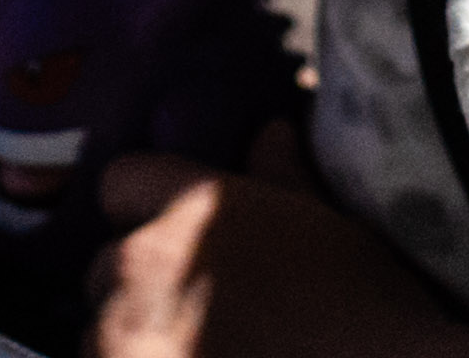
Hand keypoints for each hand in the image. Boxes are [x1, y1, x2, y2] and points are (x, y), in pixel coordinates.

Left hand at [86, 141, 468, 357]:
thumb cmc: (367, 312)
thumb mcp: (330, 230)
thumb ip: (283, 177)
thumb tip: (271, 132)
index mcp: (193, 206)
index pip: (120, 181)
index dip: (144, 210)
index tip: (172, 240)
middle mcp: (144, 262)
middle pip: (105, 267)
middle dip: (141, 290)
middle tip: (197, 319)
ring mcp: (127, 334)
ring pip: (101, 331)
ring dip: (135, 342)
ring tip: (200, 352)